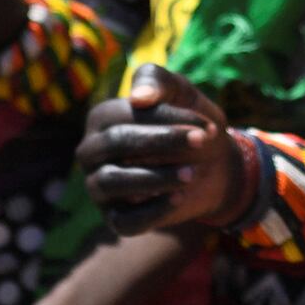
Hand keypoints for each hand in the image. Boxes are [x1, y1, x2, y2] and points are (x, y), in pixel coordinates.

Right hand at [77, 64, 247, 235]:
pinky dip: (154, 211)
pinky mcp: (115, 219)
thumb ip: (160, 83)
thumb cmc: (189, 125)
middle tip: (202, 142)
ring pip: (113, 181)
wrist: (213, 167)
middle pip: (116, 143)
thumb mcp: (182, 95)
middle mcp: (91, 152)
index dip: (164, 118)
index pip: (124, 114)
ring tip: (191, 173)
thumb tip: (138, 98)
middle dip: (162, 142)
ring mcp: (99, 187)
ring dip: (155, 177)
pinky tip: (180, 197)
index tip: (205, 126)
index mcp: (101, 118)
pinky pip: (126, 220)